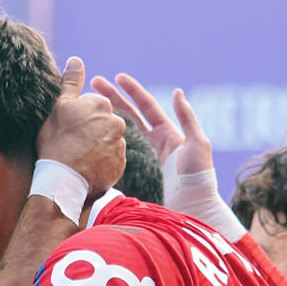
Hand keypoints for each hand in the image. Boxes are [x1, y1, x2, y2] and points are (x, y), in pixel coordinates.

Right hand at [38, 56, 126, 198]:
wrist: (63, 181)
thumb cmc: (57, 142)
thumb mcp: (59, 108)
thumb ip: (71, 83)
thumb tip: (76, 59)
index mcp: (101, 105)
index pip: (92, 107)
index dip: (79, 117)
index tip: (68, 128)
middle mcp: (116, 123)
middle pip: (102, 124)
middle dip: (90, 131)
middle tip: (71, 144)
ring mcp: (120, 145)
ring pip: (107, 142)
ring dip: (96, 147)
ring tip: (77, 158)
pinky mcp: (120, 166)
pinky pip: (110, 161)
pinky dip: (100, 163)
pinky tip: (86, 168)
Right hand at [89, 73, 215, 190]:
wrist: (192, 207)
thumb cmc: (198, 175)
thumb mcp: (197, 143)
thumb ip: (187, 118)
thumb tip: (177, 92)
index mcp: (165, 133)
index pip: (145, 106)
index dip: (131, 91)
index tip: (116, 78)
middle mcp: (151, 143)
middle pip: (128, 116)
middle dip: (112, 99)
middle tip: (94, 84)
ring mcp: (141, 159)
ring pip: (120, 135)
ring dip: (105, 121)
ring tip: (88, 109)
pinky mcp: (134, 175)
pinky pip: (117, 158)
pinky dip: (105, 148)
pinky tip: (91, 140)